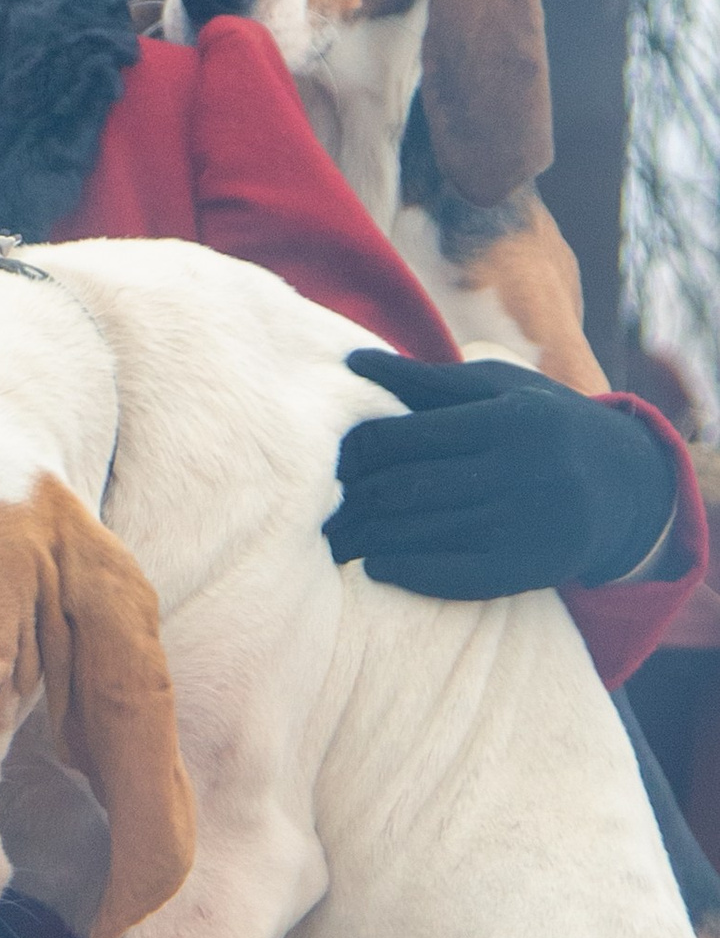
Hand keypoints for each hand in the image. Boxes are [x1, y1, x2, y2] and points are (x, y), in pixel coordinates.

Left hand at [327, 353, 676, 598]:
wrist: (627, 485)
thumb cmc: (543, 423)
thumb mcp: (498, 389)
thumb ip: (426, 381)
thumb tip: (352, 360)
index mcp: (509, 418)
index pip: (407, 436)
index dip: (356, 451)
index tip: (323, 462)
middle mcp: (524, 469)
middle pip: (409, 486)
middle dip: (353, 498)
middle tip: (311, 507)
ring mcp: (530, 522)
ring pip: (425, 533)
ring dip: (368, 540)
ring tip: (329, 540)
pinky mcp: (533, 567)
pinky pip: (457, 576)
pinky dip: (409, 572)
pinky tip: (376, 566)